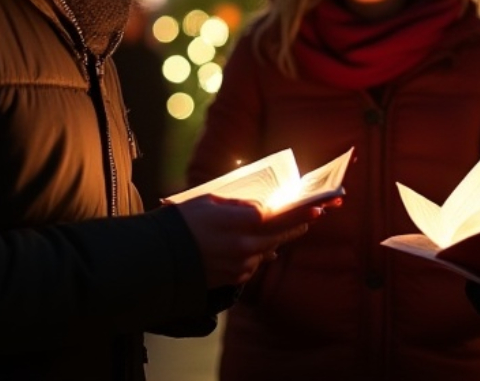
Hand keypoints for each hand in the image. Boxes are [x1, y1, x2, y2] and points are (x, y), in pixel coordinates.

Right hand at [175, 195, 320, 287]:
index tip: (319, 207)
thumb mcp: (210, 201)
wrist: (160, 257)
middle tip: (311, 216)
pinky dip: (255, 254)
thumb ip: (239, 205)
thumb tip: (260, 208)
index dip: (302, 211)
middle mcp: (247, 244)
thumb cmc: (182, 221)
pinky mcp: (235, 278)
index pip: (281, 215)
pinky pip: (253, 264)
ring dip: (272, 239)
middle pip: (280, 234)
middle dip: (296, 225)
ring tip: (276, 228)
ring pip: (267, 250)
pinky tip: (251, 246)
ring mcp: (242, 264)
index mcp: (242, 221)